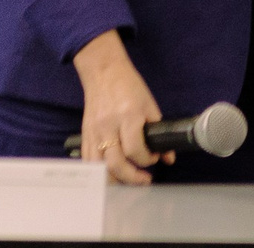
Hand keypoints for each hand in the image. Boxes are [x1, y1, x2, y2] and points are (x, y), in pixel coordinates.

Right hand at [71, 30, 168, 184]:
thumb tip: (169, 157)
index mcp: (128, 116)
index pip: (135, 149)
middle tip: (144, 179)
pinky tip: (111, 174)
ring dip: (115, 179)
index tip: (155, 158)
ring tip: (128, 181)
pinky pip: (88, 161)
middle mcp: (108, 126)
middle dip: (132, 177)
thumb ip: (158, 130)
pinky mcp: (85, 134)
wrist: (103, 72)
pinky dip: (99, 172)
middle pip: (116, 163)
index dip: (148, 159)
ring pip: (99, 167)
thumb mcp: (149, 104)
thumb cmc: (129, 86)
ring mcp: (94, 132)